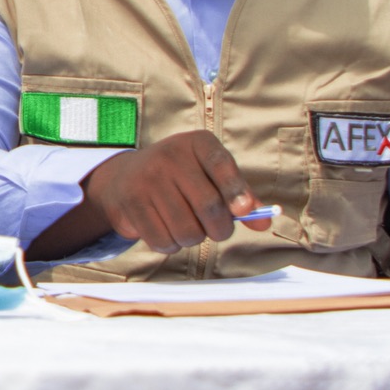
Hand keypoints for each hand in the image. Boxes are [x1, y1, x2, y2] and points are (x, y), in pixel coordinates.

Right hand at [34, 130, 273, 258]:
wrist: (125, 177)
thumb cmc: (180, 178)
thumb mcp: (210, 175)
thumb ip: (240, 196)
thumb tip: (264, 222)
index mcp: (197, 143)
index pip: (221, 165)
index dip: (236, 191)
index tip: (244, 211)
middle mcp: (170, 156)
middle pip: (208, 207)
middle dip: (220, 229)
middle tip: (219, 231)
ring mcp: (148, 179)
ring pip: (187, 230)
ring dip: (194, 239)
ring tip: (188, 227)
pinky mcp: (131, 203)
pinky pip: (163, 240)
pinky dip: (172, 246)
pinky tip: (168, 232)